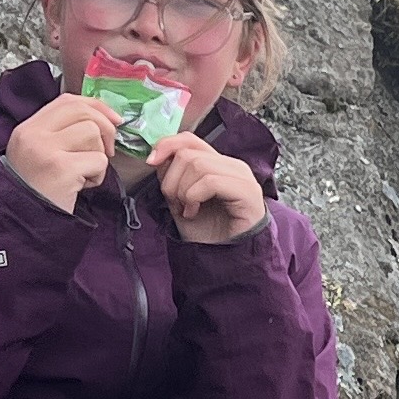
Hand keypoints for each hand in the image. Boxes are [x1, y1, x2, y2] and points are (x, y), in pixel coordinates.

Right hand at [3, 91, 119, 212]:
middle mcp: (33, 135)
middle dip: (105, 129)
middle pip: (83, 112)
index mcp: (28, 128)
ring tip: (83, 174)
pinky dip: (98, 175)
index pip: (67, 101)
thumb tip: (105, 117)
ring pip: (92, 134)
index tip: (113, 119)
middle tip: (106, 151)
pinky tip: (82, 186)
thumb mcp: (41, 154)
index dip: (95, 106)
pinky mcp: (61, 169)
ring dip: (97, 156)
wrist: (24, 224)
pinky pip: (98, 160)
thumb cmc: (40, 190)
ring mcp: (46, 150)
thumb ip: (62, 133)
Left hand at [148, 133, 269, 244]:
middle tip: (176, 203)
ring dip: (182, 191)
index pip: (190, 139)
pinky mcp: (248, 192)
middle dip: (172, 180)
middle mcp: (233, 165)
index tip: (150, 162)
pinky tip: (194, 213)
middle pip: (189, 153)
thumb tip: (157, 156)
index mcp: (218, 164)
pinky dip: (194, 197)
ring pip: (198, 165)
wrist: (224, 259)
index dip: (167, 145)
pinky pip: (211, 181)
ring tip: (187, 210)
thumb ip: (172, 176)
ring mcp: (242, 177)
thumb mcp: (180, 199)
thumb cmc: (206, 232)